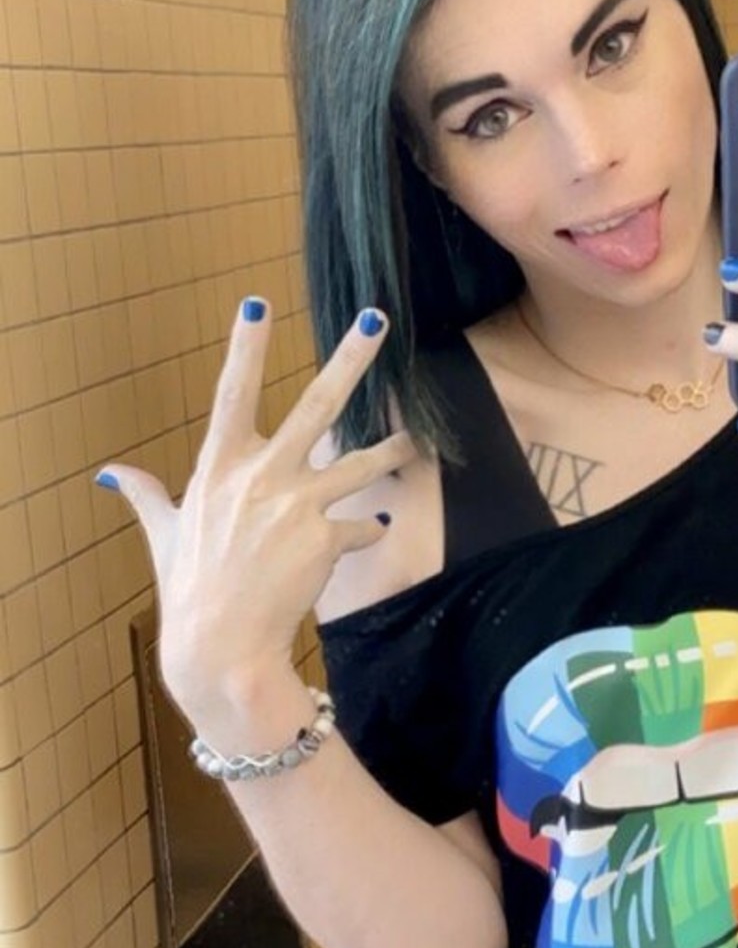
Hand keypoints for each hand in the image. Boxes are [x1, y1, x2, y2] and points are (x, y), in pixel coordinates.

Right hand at [96, 298, 415, 709]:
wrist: (222, 646)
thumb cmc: (190, 589)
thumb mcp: (165, 535)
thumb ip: (148, 496)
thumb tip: (114, 475)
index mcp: (220, 465)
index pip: (232, 391)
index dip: (245, 346)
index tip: (258, 301)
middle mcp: (262, 476)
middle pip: (318, 405)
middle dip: (351, 359)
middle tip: (377, 320)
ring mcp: (297, 505)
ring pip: (359, 463)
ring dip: (389, 450)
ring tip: (412, 439)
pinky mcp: (324, 539)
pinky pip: (358, 525)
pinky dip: (364, 528)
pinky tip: (368, 529)